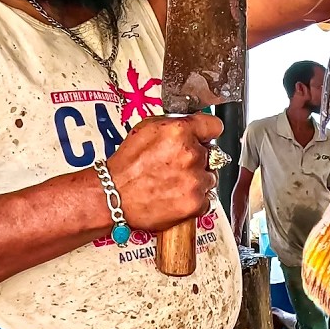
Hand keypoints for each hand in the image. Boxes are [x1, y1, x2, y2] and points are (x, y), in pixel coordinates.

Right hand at [102, 113, 222, 232]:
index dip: (207, 132)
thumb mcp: (146, 129)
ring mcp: (195, 180)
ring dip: (197, 179)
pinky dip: (194, 199)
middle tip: (177, 166)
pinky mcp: (196, 203)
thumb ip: (175, 125)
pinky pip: (207, 198)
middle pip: (212, 154)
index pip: (215, 125)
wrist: (114, 195)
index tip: (205, 137)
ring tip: (174, 183)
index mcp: (180, 132)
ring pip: (209, 177)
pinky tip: (176, 196)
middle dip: (198, 159)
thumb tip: (194, 126)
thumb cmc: (126, 165)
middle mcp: (191, 155)